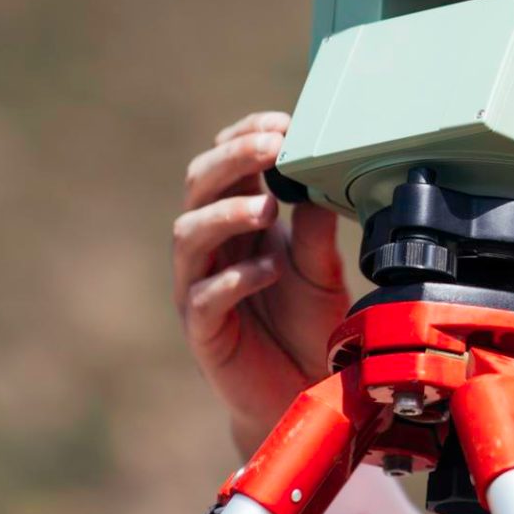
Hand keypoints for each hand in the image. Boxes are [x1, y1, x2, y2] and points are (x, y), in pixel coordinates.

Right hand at [172, 111, 347, 457]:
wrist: (304, 391)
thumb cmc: (308, 323)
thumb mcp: (322, 268)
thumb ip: (318, 228)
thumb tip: (324, 176)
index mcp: (238, 220)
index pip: (227, 164)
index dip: (246, 137)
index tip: (283, 122)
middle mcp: (213, 247)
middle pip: (200, 187)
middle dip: (232, 160)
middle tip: (271, 148)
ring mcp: (200, 286)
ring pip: (189, 235)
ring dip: (227, 213)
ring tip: (268, 208)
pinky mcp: (203, 330)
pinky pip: (202, 297)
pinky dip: (233, 278)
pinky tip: (267, 269)